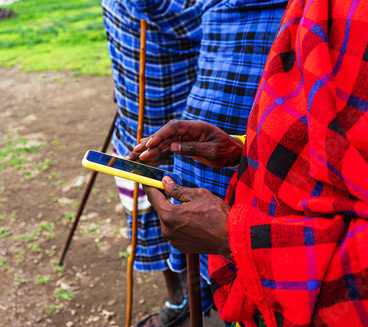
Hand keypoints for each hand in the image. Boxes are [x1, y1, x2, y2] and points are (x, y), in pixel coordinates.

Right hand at [128, 120, 242, 167]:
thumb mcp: (213, 151)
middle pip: (163, 135)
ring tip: (133, 157)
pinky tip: (145, 159)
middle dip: (148, 144)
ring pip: (162, 143)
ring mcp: (184, 138)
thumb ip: (193, 148)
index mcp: (195, 127)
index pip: (173, 128)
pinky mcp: (183, 145)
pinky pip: (166, 149)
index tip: (148, 145)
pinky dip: (155, 155)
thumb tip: (172, 147)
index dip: (159, 135)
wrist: (235, 153)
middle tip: (134, 153)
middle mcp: (187, 130)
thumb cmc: (227, 151)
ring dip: (148, 150)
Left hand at [143, 176, 230, 255]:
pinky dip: (181, 224)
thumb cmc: (217, 214)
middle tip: (174, 190)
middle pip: (161, 209)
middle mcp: (167, 230)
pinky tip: (195, 221)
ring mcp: (173, 240)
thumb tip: (165, 181)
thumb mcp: (198, 194)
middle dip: (165, 199)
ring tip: (193, 209)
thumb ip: (177, 189)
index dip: (147, 184)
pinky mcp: (180, 247)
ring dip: (175, 212)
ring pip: (169, 220)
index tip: (139, 176)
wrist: (232, 238)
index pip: (153, 196)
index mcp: (169, 215)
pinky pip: (175, 231)